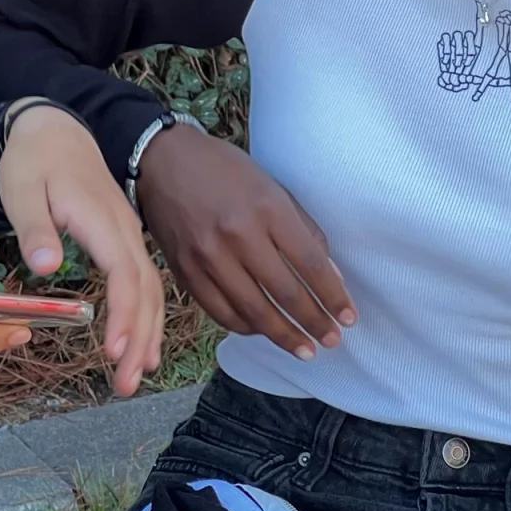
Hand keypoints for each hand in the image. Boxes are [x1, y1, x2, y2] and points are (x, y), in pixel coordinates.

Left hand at [0, 101, 163, 396]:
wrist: (54, 131)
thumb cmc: (34, 162)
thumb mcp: (23, 189)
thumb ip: (35, 228)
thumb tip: (46, 266)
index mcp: (102, 220)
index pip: (124, 274)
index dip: (125, 314)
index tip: (116, 351)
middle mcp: (125, 231)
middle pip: (145, 291)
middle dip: (140, 339)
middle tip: (125, 386)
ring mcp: (129, 237)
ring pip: (151, 291)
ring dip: (147, 335)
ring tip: (136, 377)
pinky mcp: (124, 242)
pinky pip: (145, 285)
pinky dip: (147, 318)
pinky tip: (141, 347)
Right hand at [134, 125, 353, 359]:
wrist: (162, 161)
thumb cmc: (224, 171)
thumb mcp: (272, 187)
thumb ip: (304, 231)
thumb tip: (331, 277)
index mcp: (267, 208)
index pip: (310, 264)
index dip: (333, 297)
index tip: (348, 317)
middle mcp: (238, 234)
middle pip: (285, 294)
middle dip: (314, 323)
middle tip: (332, 340)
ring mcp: (209, 256)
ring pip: (254, 312)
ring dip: (283, 336)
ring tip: (304, 349)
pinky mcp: (186, 271)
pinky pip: (221, 312)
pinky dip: (246, 327)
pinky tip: (263, 331)